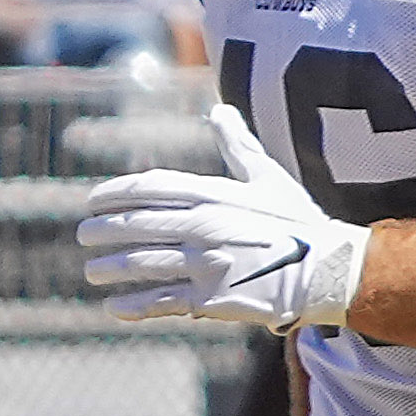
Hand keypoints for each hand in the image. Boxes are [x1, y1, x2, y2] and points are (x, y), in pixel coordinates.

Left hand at [77, 104, 368, 335]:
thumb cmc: (300, 222)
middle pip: (135, 225)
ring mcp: (205, 263)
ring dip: (108, 268)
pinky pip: (159, 301)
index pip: (149, 188)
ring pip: (139, 263)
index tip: (93, 201)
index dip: (114, 193)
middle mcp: (204, 225)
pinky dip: (131, 305)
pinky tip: (113, 306)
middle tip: (84, 234)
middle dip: (102, 230)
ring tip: (93, 271)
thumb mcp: (269, 178)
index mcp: (215, 194)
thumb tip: (219, 109)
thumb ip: (238, 144)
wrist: (331, 270)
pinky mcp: (211, 298)